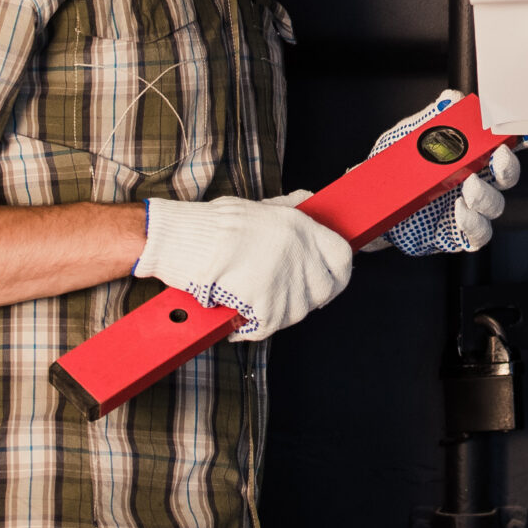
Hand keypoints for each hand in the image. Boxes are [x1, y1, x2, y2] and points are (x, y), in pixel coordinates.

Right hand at [134, 192, 353, 338]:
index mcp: (300, 226)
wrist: (185, 239)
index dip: (339, 273)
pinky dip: (254, 328)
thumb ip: (290, 206)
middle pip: (325, 290)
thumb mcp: (263, 207)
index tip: (330, 281)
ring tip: (257, 305)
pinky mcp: (265, 301)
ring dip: (279, 314)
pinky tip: (240, 321)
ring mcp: (284, 278)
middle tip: (286, 299)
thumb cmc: (216, 225)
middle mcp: (298, 251)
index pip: (342, 256)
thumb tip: (308, 199)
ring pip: (298, 312)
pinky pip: (269, 326)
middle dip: (308, 299)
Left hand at [368, 90, 524, 255]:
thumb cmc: (393, 169)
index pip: (501, 146)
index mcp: (469, 156)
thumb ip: (431, 117)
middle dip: (508, 167)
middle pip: (507, 176)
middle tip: (497, 157)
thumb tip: (452, 99)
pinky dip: (474, 223)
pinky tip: (460, 212)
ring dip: (486, 195)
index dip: (521, 141)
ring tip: (467, 188)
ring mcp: (468, 210)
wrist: (369, 203)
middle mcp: (474, 182)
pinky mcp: (456, 235)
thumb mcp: (408, 137)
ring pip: (495, 206)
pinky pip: (478, 234)